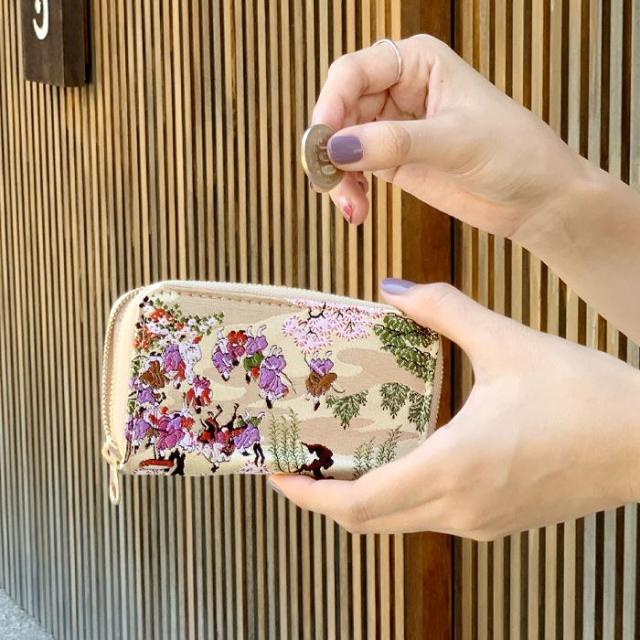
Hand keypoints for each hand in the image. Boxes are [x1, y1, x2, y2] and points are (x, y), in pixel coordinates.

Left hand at [268, 281, 639, 539]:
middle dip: (324, 495)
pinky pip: (429, 516)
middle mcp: (459, 507)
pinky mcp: (498, 521)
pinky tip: (398, 457)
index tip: (278, 472)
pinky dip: (398, 495)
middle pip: (368, 520)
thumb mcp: (506, 341)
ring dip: (361, 495)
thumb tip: (393, 290)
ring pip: (398, 520)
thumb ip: (443, 310)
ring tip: (339, 456)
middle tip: (299, 460)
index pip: (357, 505)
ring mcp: (480, 522)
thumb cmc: (584, 395)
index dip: (308, 494)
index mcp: (454, 468)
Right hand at [316, 34, 590, 234]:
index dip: (330, 105)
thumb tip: (338, 147)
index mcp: (417, 62)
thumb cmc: (513, 152)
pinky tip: (358, 210)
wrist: (535, 198)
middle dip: (330, 149)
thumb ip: (395, 142)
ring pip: (341, 144)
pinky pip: (353, 170)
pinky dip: (347, 189)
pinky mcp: (392, 161)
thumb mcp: (455, 141)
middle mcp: (399, 90)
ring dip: (336, 177)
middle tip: (332, 183)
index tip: (322, 142)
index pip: (353, 73)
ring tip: (352, 208)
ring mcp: (392, 128)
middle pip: (339, 110)